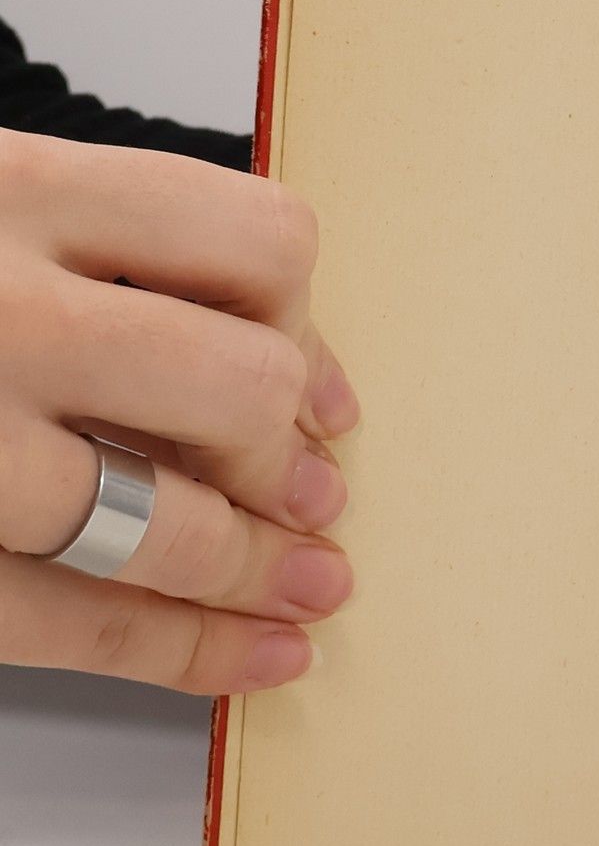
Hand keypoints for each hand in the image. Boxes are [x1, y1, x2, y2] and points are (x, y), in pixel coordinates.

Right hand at [0, 130, 357, 692]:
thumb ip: (103, 252)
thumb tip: (290, 373)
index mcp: (11, 190)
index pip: (250, 238)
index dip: (310, 327)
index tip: (321, 391)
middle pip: (234, 384)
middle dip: (288, 455)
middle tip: (314, 492)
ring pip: (166, 521)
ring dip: (260, 565)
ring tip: (311, 583)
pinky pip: (75, 618)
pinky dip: (187, 650)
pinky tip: (256, 655)